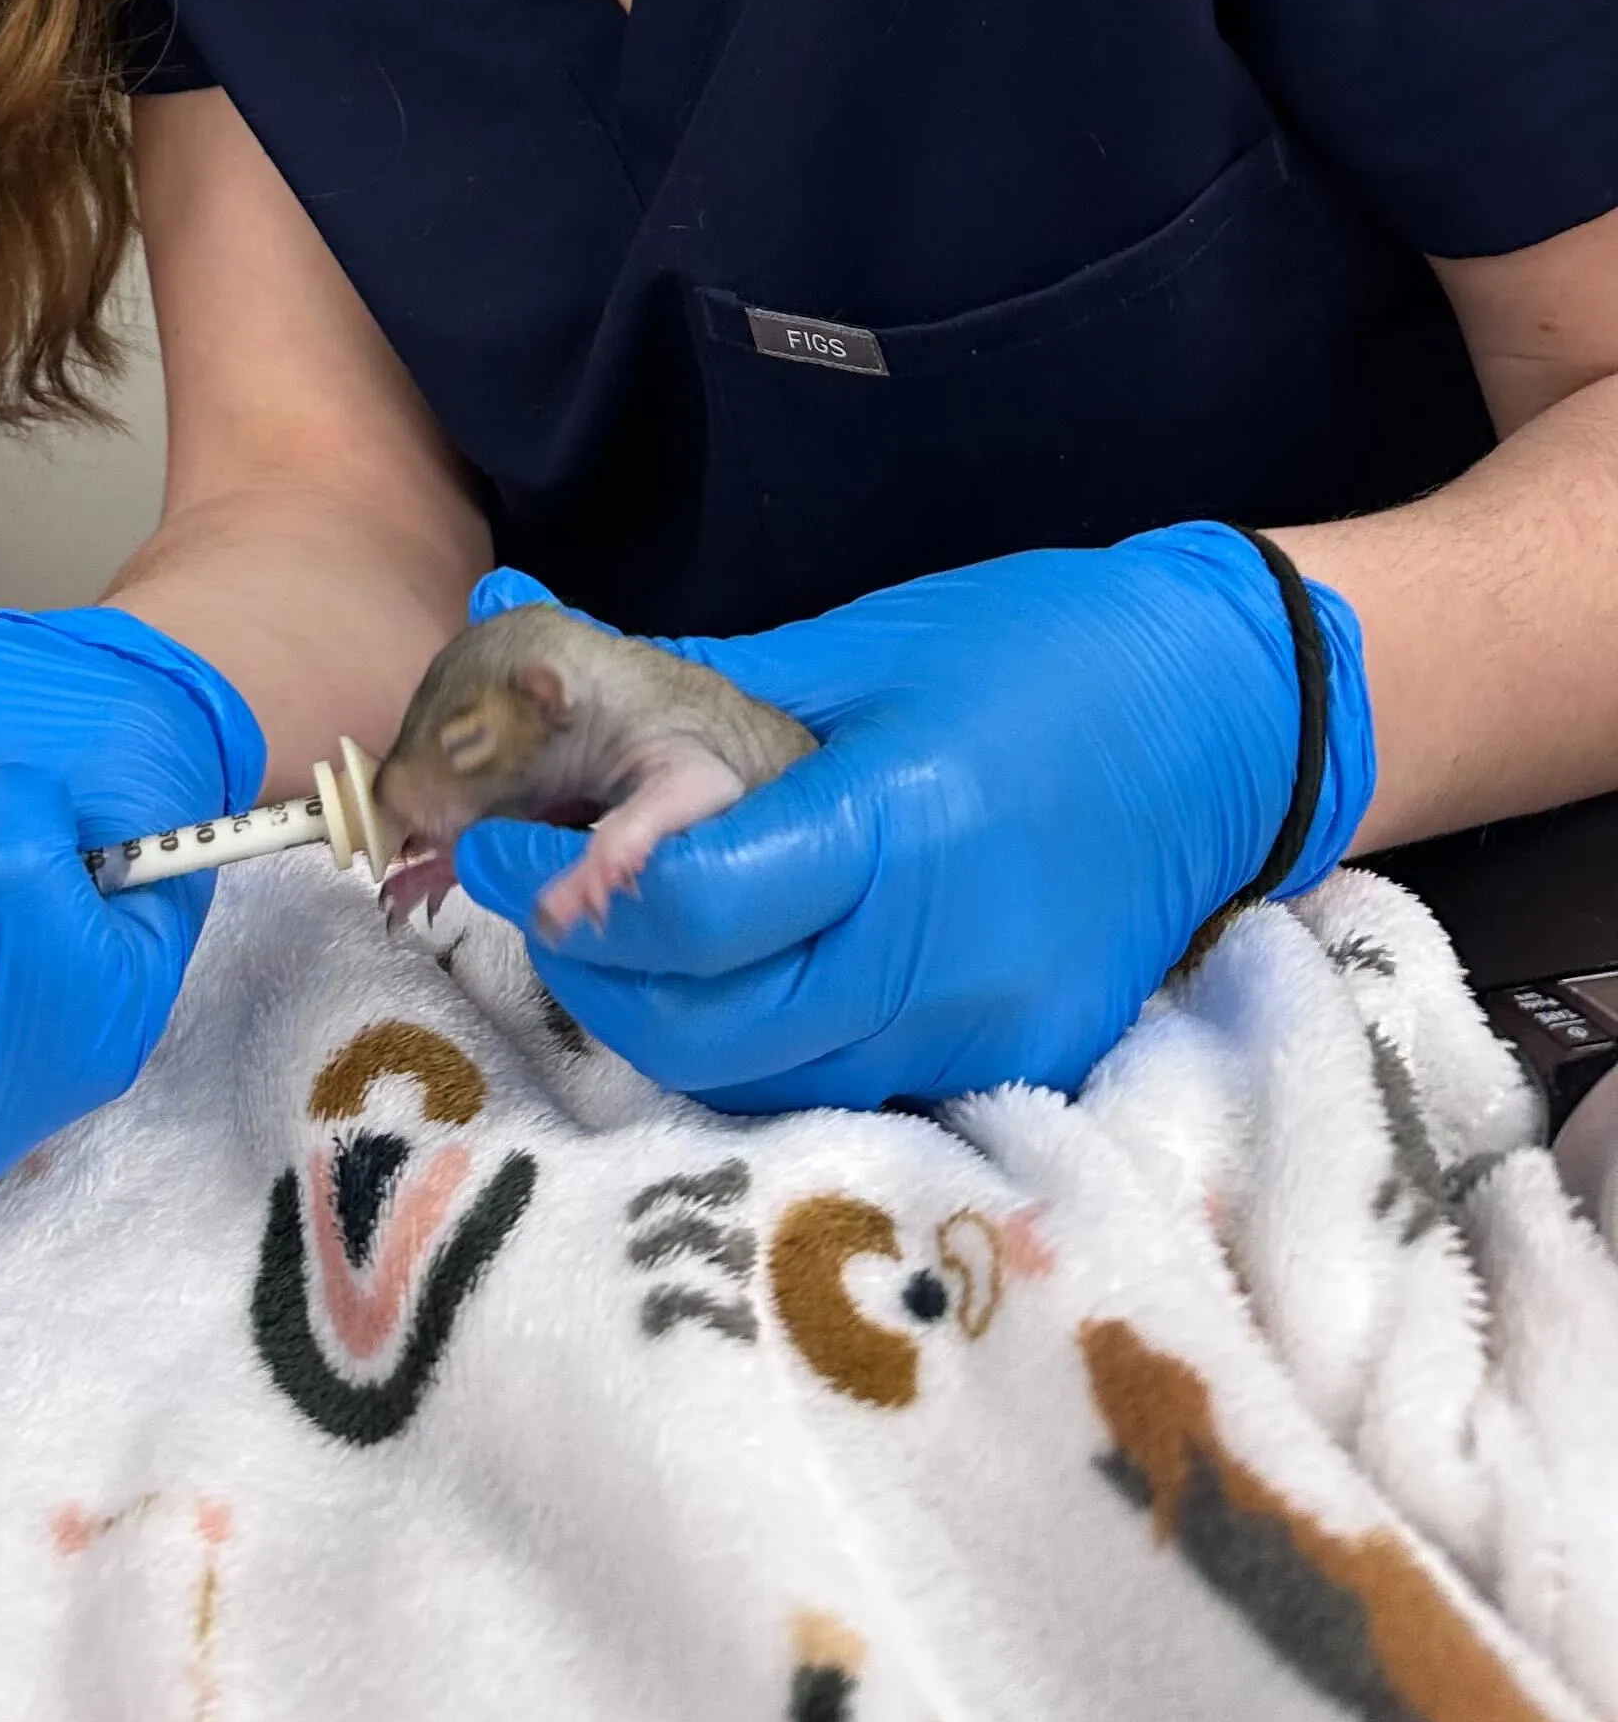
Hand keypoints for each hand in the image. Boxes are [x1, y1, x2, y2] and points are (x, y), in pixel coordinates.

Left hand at [451, 527, 1373, 1108]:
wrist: (1230, 718)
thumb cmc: (1039, 646)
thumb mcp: (858, 641)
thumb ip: (689, 675)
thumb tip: (521, 638)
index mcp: (899, 826)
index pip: (690, 908)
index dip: (561, 885)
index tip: (490, 839)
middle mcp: (939, 958)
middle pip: (703, 1027)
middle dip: (585, 969)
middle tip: (526, 894)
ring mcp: (981, 1030)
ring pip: (759, 1077)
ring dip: (655, 1020)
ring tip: (603, 934)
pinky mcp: (1012, 1064)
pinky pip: (837, 1083)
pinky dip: (750, 1043)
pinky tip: (714, 973)